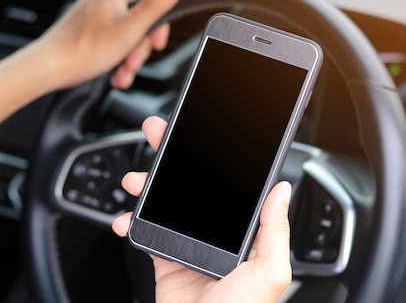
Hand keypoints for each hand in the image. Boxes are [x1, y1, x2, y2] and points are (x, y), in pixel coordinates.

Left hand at [26, 0, 182, 91]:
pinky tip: (113, 69)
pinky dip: (116, 53)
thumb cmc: (85, 51)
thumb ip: (156, 5)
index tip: (154, 45)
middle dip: (139, 46)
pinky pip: (113, 34)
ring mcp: (95, 6)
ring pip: (127, 29)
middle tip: (131, 63)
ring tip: (121, 71)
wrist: (52, 66)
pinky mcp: (89, 21)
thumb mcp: (130, 29)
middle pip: (140, 17)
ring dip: (128, 54)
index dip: (157, 27)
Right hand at [112, 116, 292, 302]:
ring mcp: (187, 244)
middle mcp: (213, 233)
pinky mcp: (165, 259)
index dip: (207, 156)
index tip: (194, 134)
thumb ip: (275, 230)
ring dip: (146, 186)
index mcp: (240, 232)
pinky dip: (128, 222)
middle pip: (188, 184)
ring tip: (134, 181)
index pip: (225, 184)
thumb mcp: (270, 270)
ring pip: (162, 203)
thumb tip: (282, 190)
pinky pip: (143, 232)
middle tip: (156, 135)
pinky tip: (124, 219)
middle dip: (169, 158)